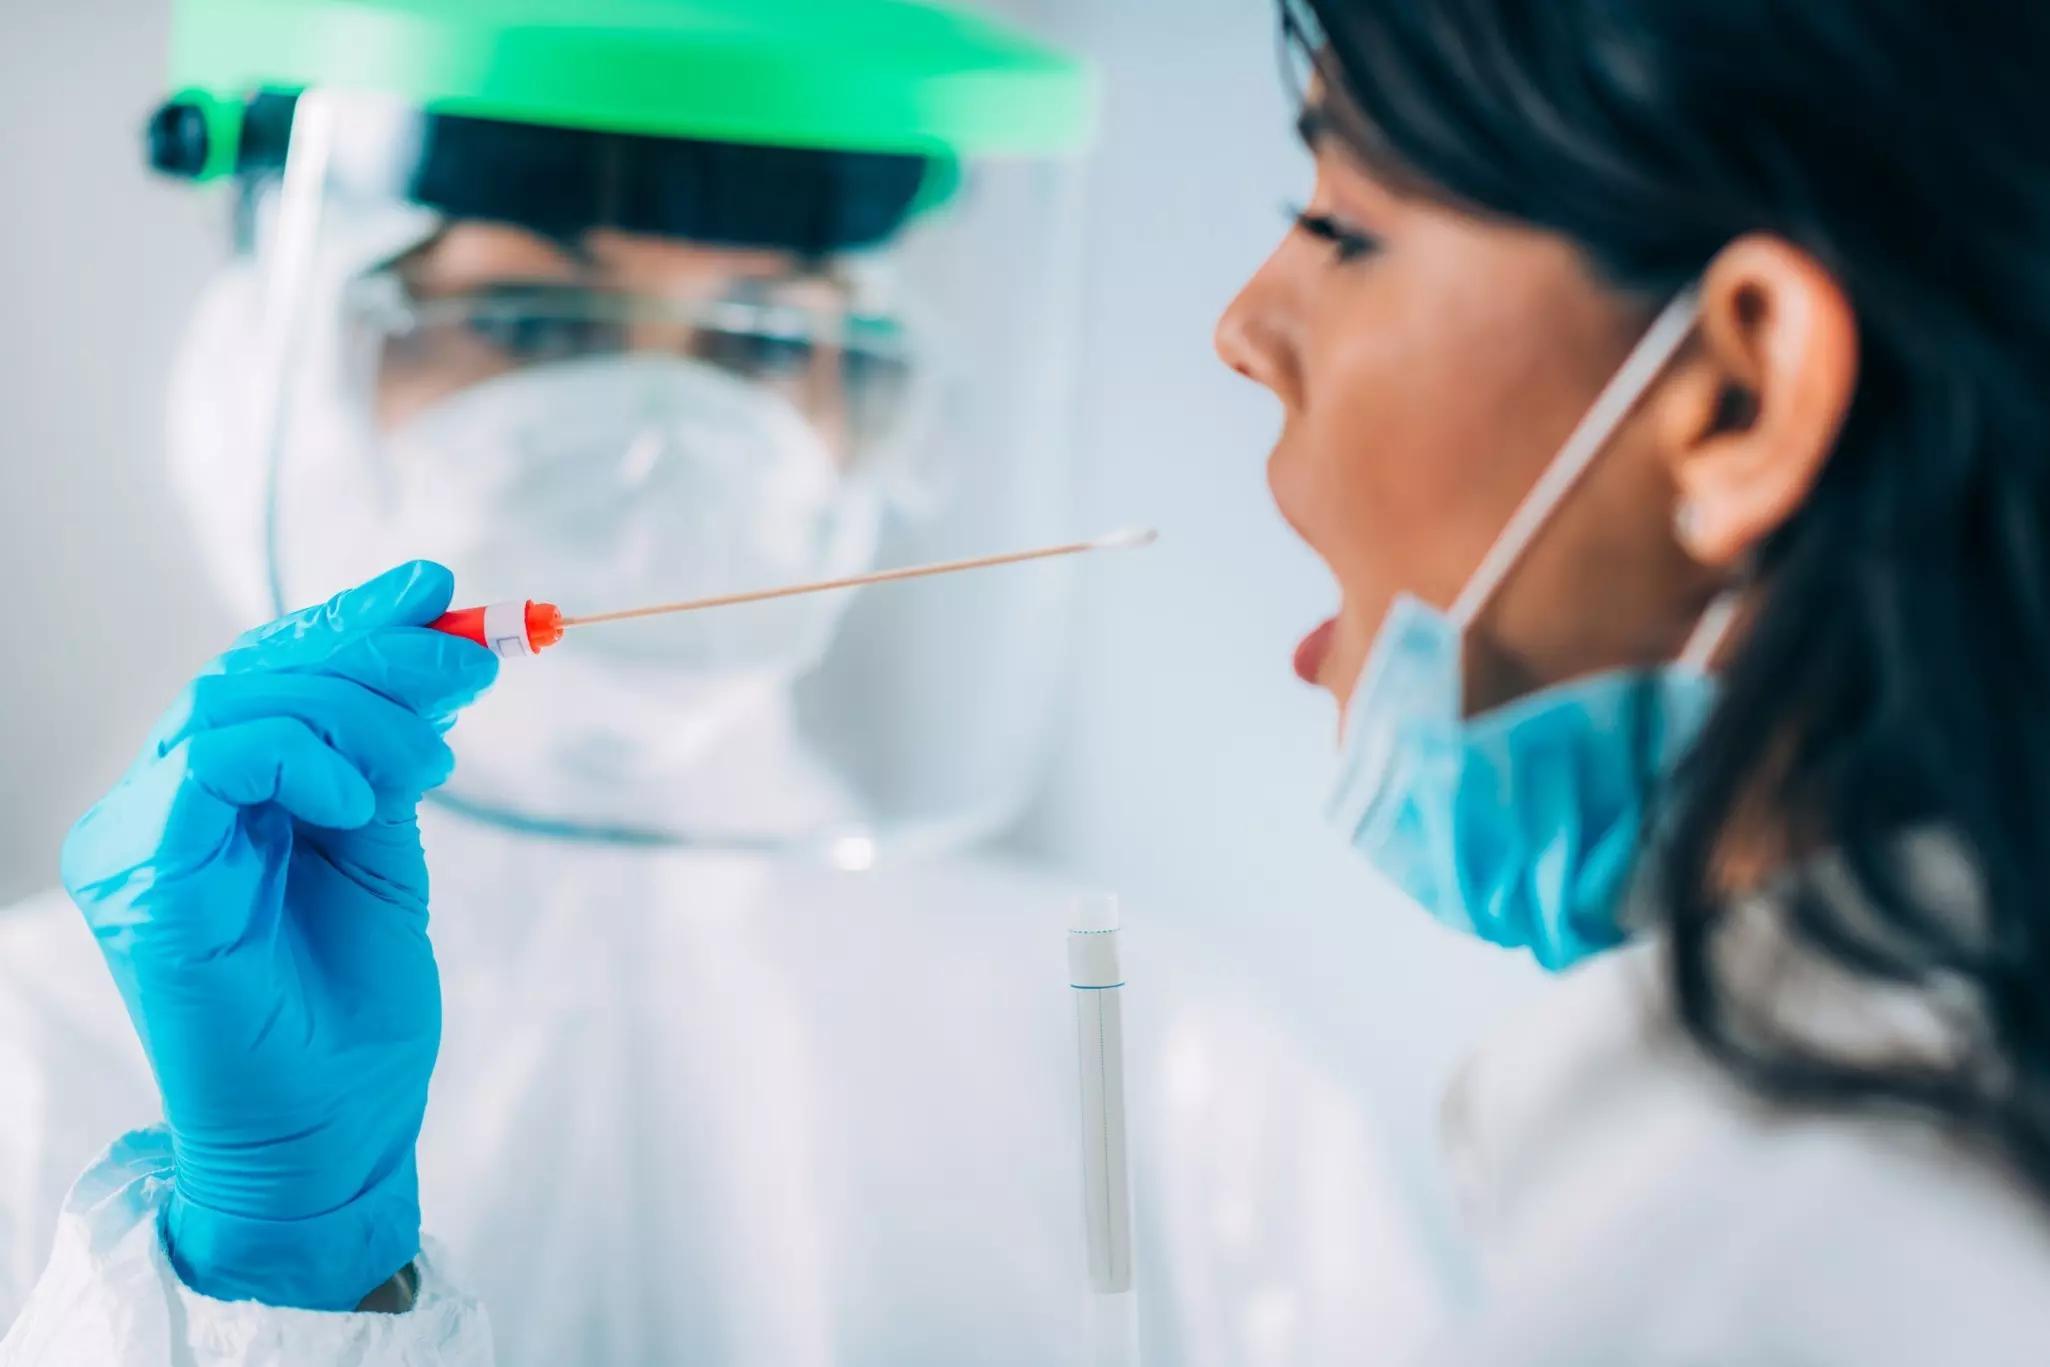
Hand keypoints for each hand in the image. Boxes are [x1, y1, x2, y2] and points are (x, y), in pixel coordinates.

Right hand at [61, 562, 497, 1309]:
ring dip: (357, 709)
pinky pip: (212, 764)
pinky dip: (298, 759)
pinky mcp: (143, 880)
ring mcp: (140, 841)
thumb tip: (439, 643)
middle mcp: (164, 808)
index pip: (268, 673)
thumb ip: (389, 752)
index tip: (439, 587)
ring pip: (236, 701)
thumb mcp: (387, 848)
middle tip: (470, 664)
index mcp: (217, 798)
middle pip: (254, 673)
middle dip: (374, 652)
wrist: (339, 1129)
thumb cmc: (356, 1008)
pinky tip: (359, 800)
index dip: (350, 620)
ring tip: (431, 760)